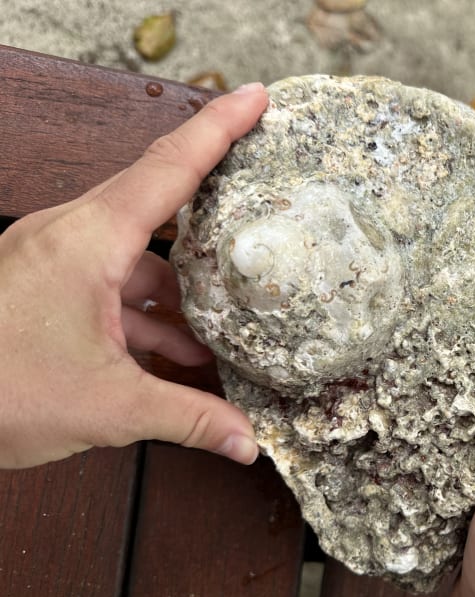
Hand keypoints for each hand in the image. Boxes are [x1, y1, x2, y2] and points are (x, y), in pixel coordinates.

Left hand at [0, 83, 269, 468]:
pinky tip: (170, 355)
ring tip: (219, 333)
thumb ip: (186, 417)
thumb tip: (246, 442)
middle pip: (158, 208)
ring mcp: (50, 260)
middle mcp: (69, 237)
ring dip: (177, 293)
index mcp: (88, 241)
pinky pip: (105, 284)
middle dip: (211, 214)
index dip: (220, 129)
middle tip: (257, 207)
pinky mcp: (38, 286)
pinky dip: (142, 314)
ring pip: (133, 258)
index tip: (258, 99)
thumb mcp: (106, 407)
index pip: (170, 168)